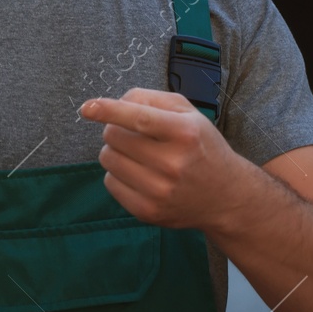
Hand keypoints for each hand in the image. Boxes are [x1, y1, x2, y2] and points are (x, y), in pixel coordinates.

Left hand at [78, 87, 249, 230]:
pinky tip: (139, 174)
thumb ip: (152, 99)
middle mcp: (173, 163)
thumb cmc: (202, 147)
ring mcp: (159, 191)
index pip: (138, 118)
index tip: (87, 107)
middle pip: (115, 136)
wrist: (225, 196)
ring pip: (108, 159)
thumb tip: (115, 103)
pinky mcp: (148, 211)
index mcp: (185, 133)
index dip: (108, 110)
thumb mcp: (189, 114)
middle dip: (115, 129)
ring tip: (138, 155)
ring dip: (115, 151)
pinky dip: (118, 174)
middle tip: (134, 135)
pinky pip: (110, 183)